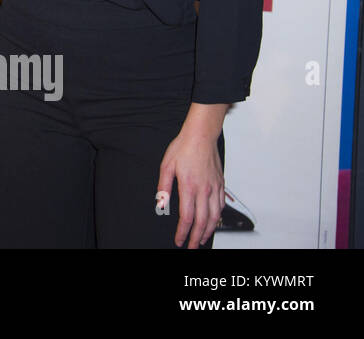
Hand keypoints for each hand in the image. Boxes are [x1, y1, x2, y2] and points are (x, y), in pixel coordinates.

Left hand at [158, 103, 225, 247]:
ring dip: (209, 231)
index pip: (187, 217)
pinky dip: (217, 218)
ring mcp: (214, 188)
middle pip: (202, 222)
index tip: (179, 240)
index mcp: (189, 187)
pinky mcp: (220, 184)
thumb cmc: (183, 148)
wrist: (201, 135)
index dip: (183, 232)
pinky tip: (213, 222)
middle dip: (197, 237)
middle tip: (192, 246)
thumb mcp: (166, 166)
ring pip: (215, 217)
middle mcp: (204, 190)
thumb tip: (161, 204)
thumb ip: (164, 187)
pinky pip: (221, 206)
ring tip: (202, 238)